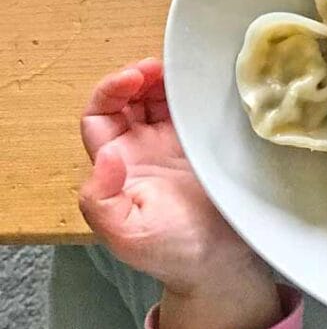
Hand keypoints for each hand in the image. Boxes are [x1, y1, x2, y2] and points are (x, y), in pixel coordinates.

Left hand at [79, 58, 281, 328]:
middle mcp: (143, 149)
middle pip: (130, 98)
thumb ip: (101, 201)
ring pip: (161, 97)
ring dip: (166, 78)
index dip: (111, 91)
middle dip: (139, 76)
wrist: (223, 260)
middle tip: (160, 68)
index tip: (134, 79)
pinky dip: (194, 88)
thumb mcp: (126, 235)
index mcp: (119, 165)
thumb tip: (106, 157)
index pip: (100, 116)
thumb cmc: (174, 250)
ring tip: (182, 68)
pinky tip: (205, 82)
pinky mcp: (208, 141)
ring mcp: (176, 143)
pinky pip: (195, 106)